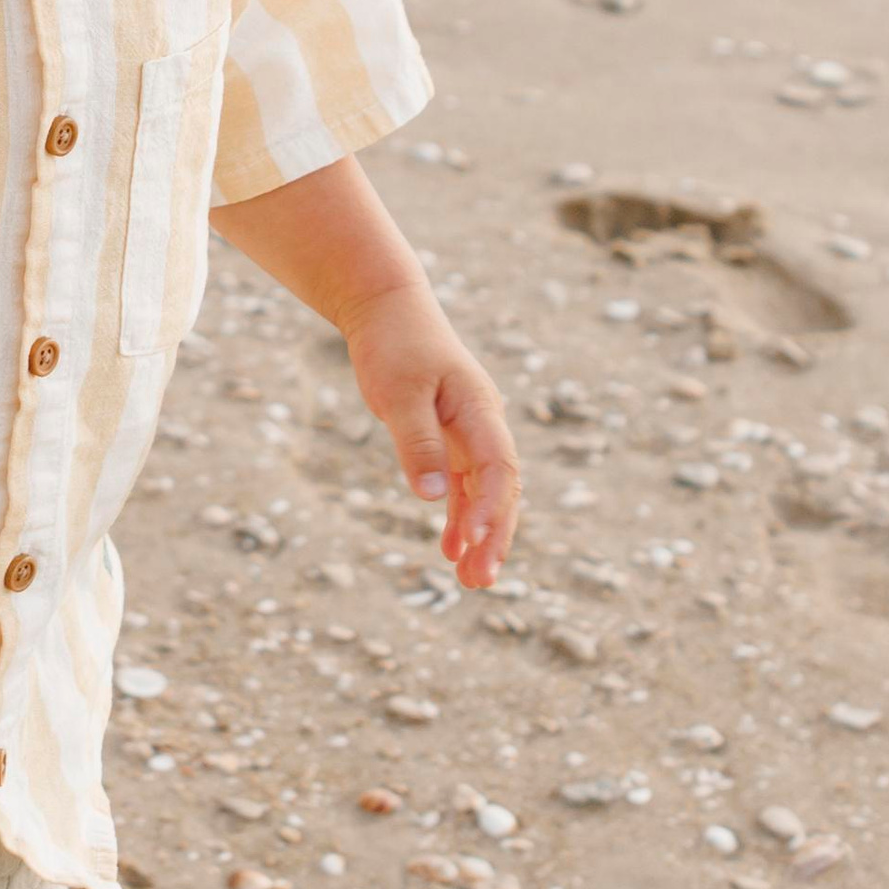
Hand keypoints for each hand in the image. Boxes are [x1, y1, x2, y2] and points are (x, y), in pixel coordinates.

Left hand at [344, 286, 519, 587]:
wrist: (387, 308)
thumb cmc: (394, 344)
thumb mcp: (398, 392)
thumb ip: (417, 442)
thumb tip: (434, 496)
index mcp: (480, 409)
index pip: (498, 469)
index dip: (493, 510)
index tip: (478, 546)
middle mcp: (483, 424)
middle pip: (500, 489)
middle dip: (495, 536)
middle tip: (480, 581)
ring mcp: (469, 432)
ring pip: (483, 492)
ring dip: (480, 534)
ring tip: (470, 580)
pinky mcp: (450, 437)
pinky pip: (463, 484)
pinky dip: (460, 516)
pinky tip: (451, 548)